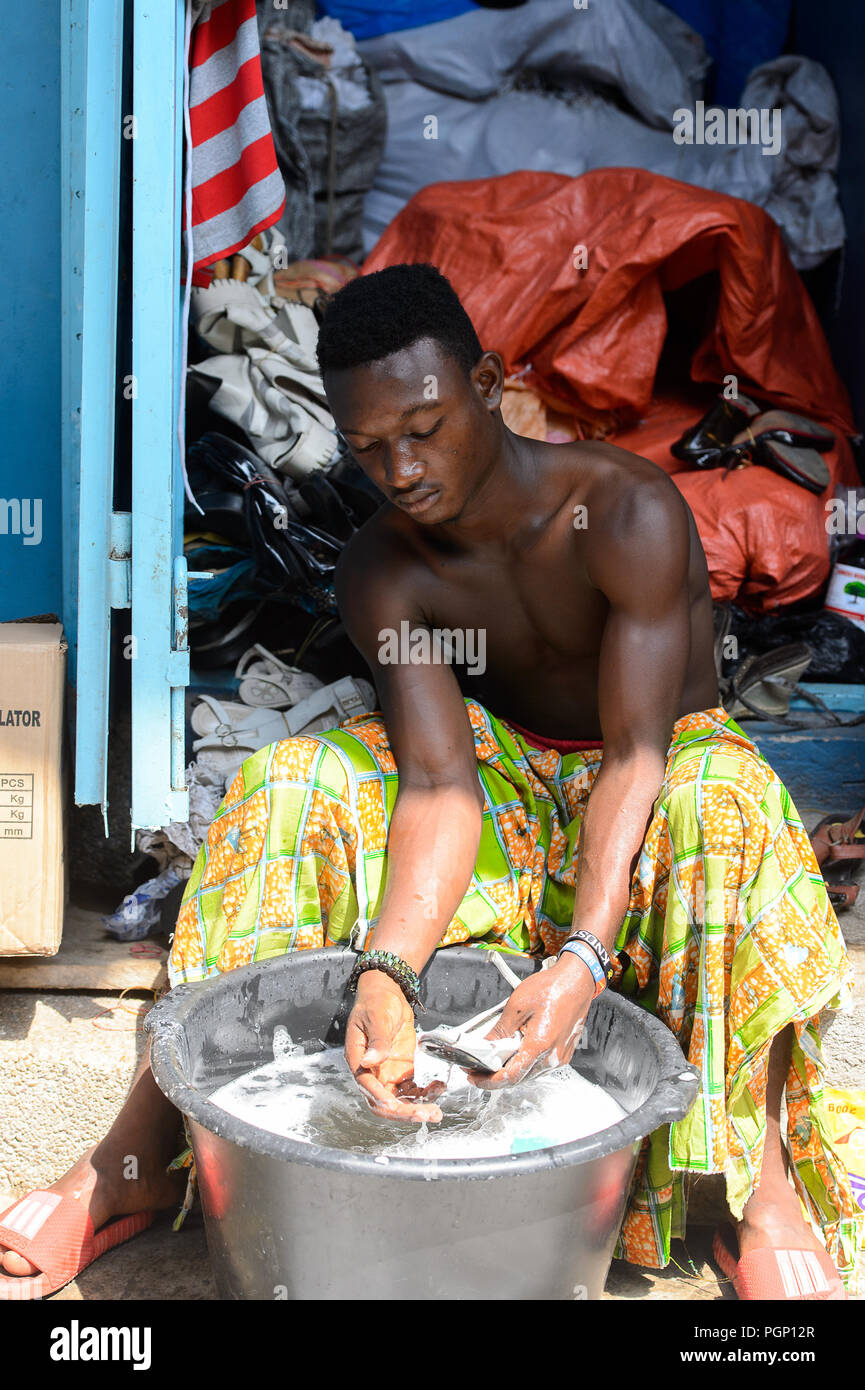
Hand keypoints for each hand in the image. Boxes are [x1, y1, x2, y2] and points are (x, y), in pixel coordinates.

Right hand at [344, 970, 444, 1123]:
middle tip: (426, 1115)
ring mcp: (387, 1074)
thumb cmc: (376, 1003)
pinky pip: (412, 1090)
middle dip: (403, 1112)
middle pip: (383, 1103)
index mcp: (358, 1059)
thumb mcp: (377, 1018)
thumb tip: (370, 1062)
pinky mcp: (401, 1072)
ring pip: (399, 1101)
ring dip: (417, 1107)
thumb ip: (377, 1040)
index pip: (367, 1086)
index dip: (380, 1098)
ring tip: (436, 1111)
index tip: (395, 1106)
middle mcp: (372, 1072)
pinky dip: (425, 1093)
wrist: (387, 994)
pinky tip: (438, 1086)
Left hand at [468, 954, 595, 1089]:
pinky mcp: (564, 1053)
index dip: (488, 1080)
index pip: (510, 1076)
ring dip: (510, 1070)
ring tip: (493, 1060)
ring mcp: (560, 1057)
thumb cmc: (552, 988)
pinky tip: (514, 1053)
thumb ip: (500, 1030)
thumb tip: (485, 1046)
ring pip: (529, 1074)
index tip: (474, 1077)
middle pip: (519, 1078)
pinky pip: (540, 1067)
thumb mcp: (517, 1005)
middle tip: (478, 1068)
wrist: (577, 981)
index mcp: (539, 1045)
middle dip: (496, 1076)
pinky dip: (524, 1064)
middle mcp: (552, 1057)